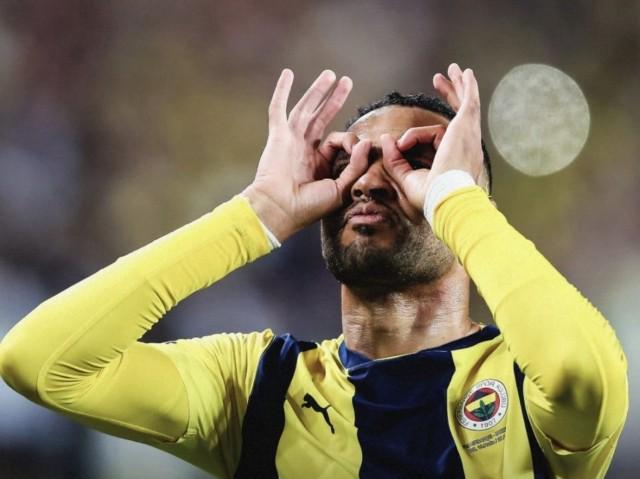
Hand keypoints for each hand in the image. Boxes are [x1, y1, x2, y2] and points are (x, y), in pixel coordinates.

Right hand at [243, 69, 368, 241]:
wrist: (280, 209)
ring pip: (306, 109)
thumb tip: (366, 142)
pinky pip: (278, 109)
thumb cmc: (308, 206)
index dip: (351, 142)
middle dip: (334, 99)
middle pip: (321, 117)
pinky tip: (287, 73)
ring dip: (317, 91)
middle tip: (346, 81)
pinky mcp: (278, 136)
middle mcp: (305, 149)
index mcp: (320, 163)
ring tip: (330, 74)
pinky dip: (282, 91)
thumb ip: (355, 166)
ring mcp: (291, 141)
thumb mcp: (340, 189)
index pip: (338, 140)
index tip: (358, 149)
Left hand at [382, 63, 484, 210]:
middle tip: (440, 80)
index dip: (416, 136)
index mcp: (455, 160)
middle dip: (450, 95)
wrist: (448, 197)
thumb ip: (394, 159)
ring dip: (458, 87)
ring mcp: (468, 136)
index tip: (399, 143)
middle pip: (459, 115)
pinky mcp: (465, 127)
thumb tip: (385, 139)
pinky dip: (468, 87)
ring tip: (454, 70)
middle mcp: (466, 147)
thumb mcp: (406, 177)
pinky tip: (465, 73)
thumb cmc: (432, 196)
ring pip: (465, 105)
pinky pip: (469, 102)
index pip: (438, 137)